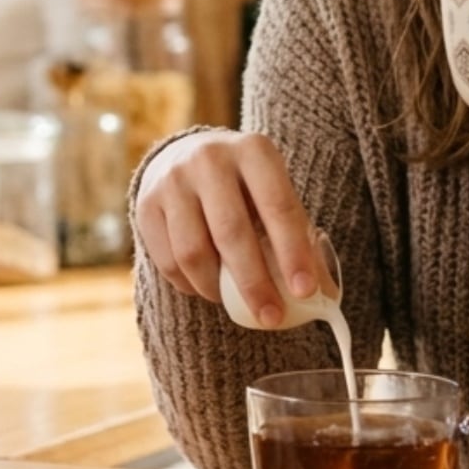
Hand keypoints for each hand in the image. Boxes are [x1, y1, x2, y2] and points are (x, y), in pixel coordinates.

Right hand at [132, 130, 322, 325]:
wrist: (186, 156)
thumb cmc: (245, 187)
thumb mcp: (276, 196)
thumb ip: (300, 239)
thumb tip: (323, 297)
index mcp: (253, 151)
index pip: (278, 206)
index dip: (293, 253)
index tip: (305, 292)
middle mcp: (209, 159)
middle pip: (232, 232)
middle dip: (254, 283)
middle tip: (271, 318)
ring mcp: (172, 180)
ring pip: (194, 252)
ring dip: (217, 290)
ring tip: (234, 303)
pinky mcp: (146, 205)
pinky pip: (168, 261)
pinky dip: (190, 286)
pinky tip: (206, 288)